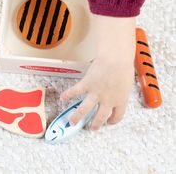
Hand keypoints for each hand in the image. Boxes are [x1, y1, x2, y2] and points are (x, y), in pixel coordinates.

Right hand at [60, 15, 135, 129]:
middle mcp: (107, 101)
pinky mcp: (87, 85)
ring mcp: (96, 94)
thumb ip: (121, 90)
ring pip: (85, 109)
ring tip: (72, 122)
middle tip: (92, 128)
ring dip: (77, 117)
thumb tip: (118, 89)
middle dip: (95, 124)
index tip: (109, 122)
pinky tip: (62, 98)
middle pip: (100, 117)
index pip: (117, 116)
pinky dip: (67, 95)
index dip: (112, 121)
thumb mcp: (127, 83)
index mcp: (120, 100)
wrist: (116, 59)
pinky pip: (75, 91)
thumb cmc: (124, 67)